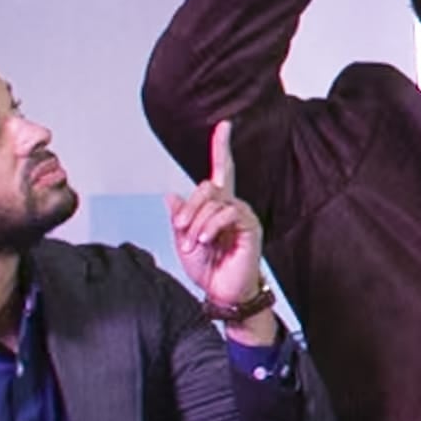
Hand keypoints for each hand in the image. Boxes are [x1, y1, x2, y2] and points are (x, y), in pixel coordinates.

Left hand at [165, 125, 272, 326]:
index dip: (222, 148)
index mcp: (217, 208)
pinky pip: (228, 212)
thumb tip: (170, 196)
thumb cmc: (208, 270)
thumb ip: (180, 218)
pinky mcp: (251, 226)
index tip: (224, 126)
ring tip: (194, 243)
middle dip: (190, 208)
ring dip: (197, 222)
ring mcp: (243, 216)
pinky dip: (211, 226)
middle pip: (208, 186)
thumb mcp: (184, 241)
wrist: (222, 294)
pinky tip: (206, 240)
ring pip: (214, 200)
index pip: (221, 172)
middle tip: (181, 230)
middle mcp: (233, 206)